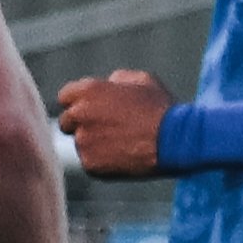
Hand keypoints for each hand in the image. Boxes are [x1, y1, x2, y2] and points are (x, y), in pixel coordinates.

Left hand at [51, 71, 171, 177]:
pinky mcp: (90, 163)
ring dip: (94, 143)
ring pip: (80, 143)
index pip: (65, 97)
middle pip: (66, 121)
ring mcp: (83, 140)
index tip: (91, 110)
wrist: (176, 140)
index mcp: (88, 91)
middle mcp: (80, 114)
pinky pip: (90, 162)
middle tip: (107, 129)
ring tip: (123, 143)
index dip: (78, 103)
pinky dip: (102, 161)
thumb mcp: (142, 81)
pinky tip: (124, 156)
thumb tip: (107, 83)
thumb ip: (117, 79)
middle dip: (81, 124)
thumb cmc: (162, 108)